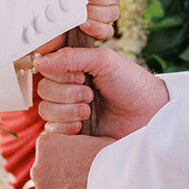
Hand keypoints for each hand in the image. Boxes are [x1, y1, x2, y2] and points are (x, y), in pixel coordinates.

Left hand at [31, 133, 110, 188]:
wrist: (122, 187)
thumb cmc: (114, 159)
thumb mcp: (93, 140)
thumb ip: (77, 144)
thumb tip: (77, 154)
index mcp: (46, 145)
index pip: (47, 150)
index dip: (64, 157)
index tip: (79, 162)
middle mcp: (37, 169)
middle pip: (45, 174)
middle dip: (61, 178)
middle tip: (82, 182)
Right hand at [36, 46, 166, 137]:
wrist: (148, 115)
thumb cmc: (131, 84)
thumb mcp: (104, 61)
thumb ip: (71, 57)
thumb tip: (40, 61)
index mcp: (74, 68)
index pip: (47, 68)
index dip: (60, 74)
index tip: (80, 75)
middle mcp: (69, 88)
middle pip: (43, 90)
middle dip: (67, 93)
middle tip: (90, 94)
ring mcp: (68, 110)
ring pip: (45, 109)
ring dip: (67, 110)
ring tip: (88, 110)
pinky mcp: (71, 131)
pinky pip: (51, 131)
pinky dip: (65, 127)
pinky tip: (83, 125)